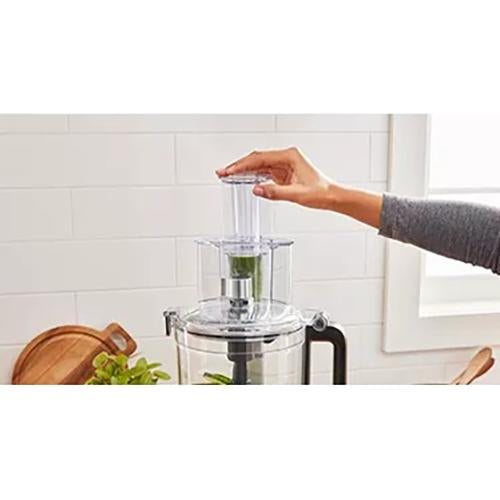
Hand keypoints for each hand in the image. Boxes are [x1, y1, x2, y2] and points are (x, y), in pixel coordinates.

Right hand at [216, 147, 337, 209]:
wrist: (333, 197)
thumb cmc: (321, 193)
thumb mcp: (298, 195)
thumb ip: (275, 192)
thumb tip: (256, 190)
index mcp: (290, 156)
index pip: (260, 158)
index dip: (242, 165)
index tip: (229, 171)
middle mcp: (286, 157)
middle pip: (256, 159)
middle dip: (238, 166)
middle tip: (222, 172)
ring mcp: (284, 165)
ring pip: (259, 165)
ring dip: (243, 170)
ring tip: (227, 175)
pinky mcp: (284, 173)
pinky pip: (264, 172)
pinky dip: (252, 176)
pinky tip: (243, 180)